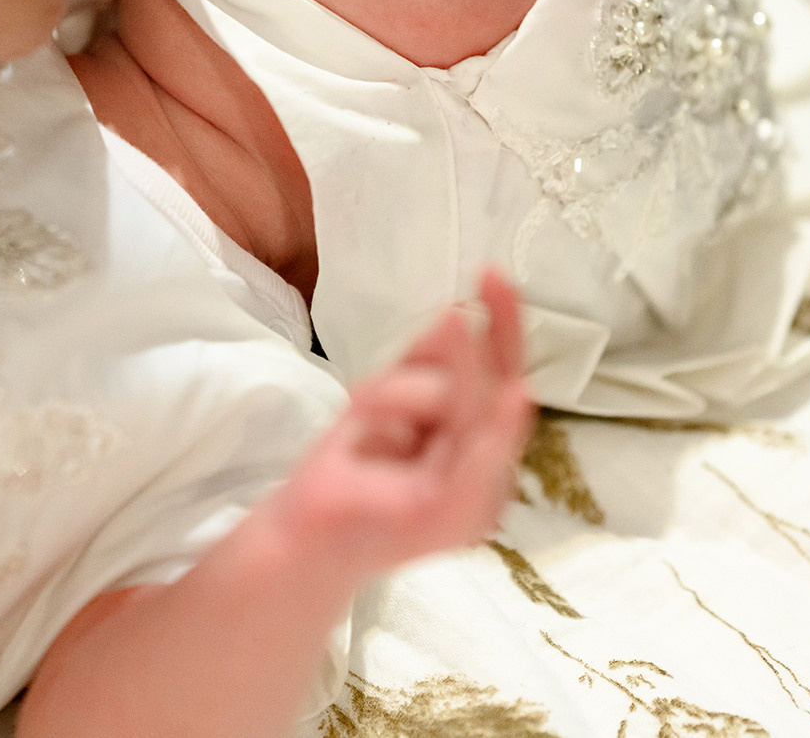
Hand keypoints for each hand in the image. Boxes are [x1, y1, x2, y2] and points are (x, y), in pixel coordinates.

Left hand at [275, 269, 534, 579]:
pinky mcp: (452, 517)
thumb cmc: (351, 469)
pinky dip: (494, 430)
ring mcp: (476, 501)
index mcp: (481, 452)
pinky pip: (477, 465)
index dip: (503, 326)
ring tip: (365, 410)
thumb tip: (456, 313)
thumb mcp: (392, 398)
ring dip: (409, 391)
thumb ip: (427, 363)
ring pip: (470, 409)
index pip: (504, 378)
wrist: (300, 537)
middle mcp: (490, 479)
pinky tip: (510, 394)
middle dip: (462, 348)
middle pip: (494, 390)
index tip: (490, 272)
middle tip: (456, 308)